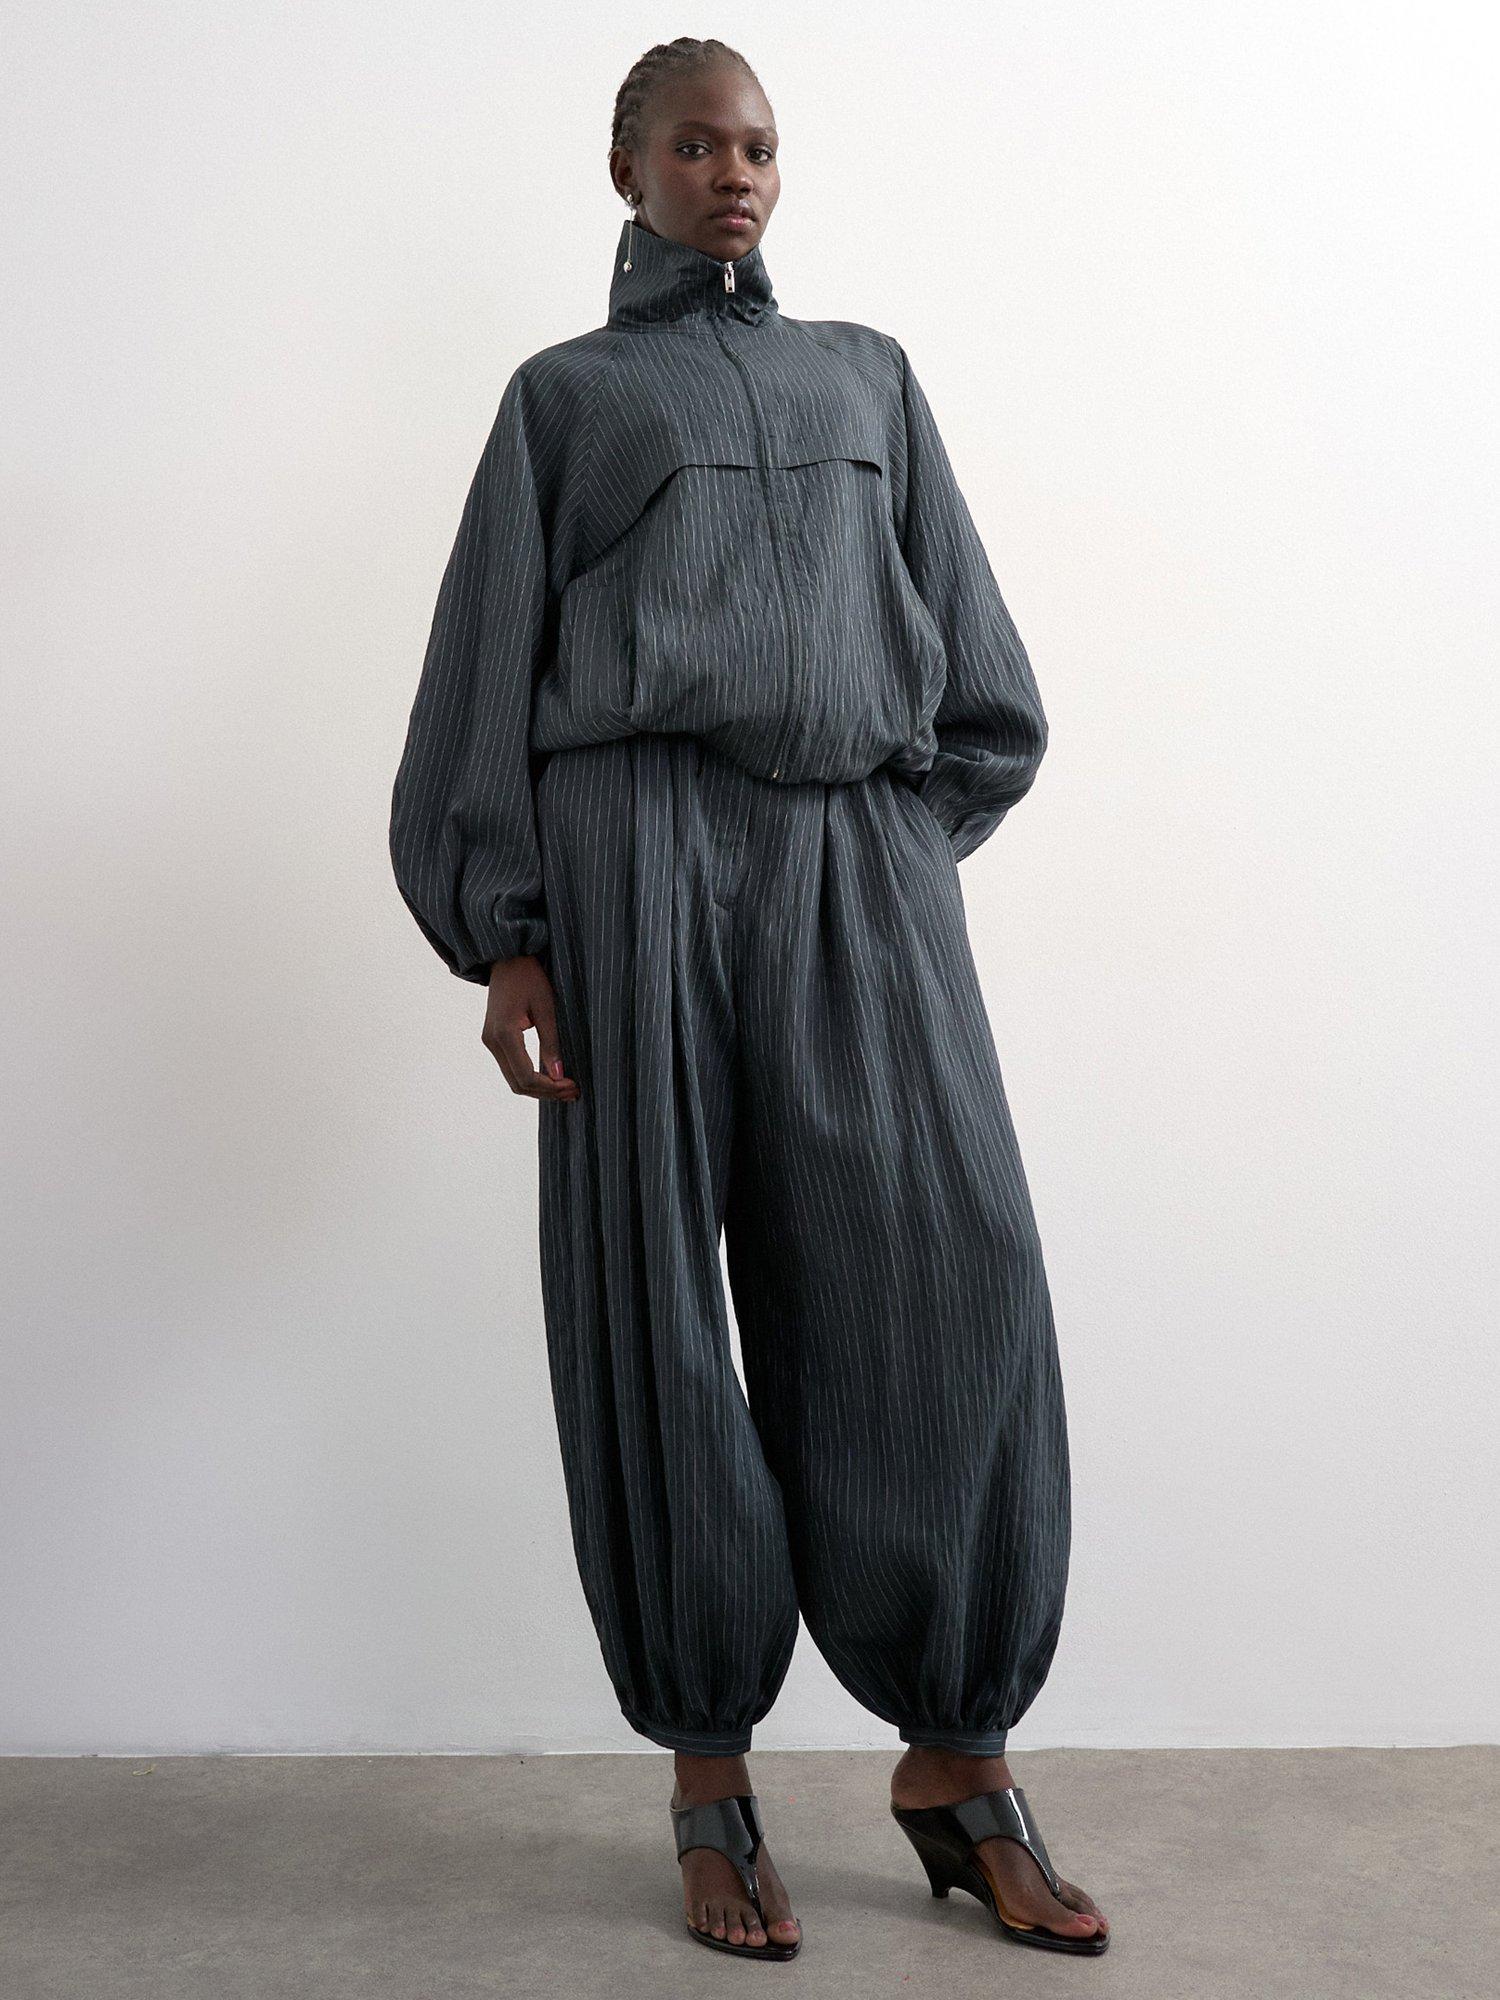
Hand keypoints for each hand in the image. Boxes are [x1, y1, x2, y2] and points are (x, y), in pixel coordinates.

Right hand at [481, 956, 581, 1101]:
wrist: (507, 959)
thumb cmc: (529, 977)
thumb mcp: (546, 1008)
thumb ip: (551, 1043)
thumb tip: (559, 1075)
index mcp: (504, 1034)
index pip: (526, 1076)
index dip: (550, 1087)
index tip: (573, 1086)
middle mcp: (492, 1041)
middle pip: (518, 1084)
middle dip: (546, 1093)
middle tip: (573, 1092)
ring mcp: (490, 1041)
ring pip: (513, 1079)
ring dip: (539, 1088)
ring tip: (566, 1088)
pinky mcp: (494, 1039)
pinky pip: (511, 1067)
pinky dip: (530, 1077)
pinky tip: (550, 1077)